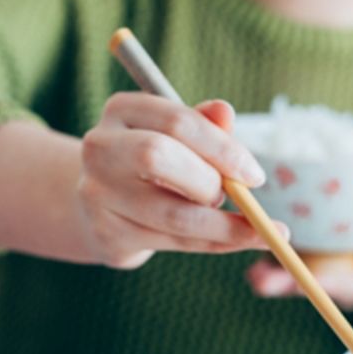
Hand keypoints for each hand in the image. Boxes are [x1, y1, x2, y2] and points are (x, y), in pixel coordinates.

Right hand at [77, 92, 282, 268]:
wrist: (102, 206)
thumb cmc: (151, 164)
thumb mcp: (177, 137)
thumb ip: (203, 125)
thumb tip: (224, 111)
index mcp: (121, 110)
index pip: (176, 121)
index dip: (222, 148)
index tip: (254, 175)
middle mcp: (100, 148)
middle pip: (158, 156)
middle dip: (210, 181)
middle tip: (241, 195)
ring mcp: (97, 193)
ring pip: (170, 213)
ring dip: (222, 225)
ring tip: (250, 227)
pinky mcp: (107, 233)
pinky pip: (171, 242)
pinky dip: (213, 244)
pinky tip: (234, 242)